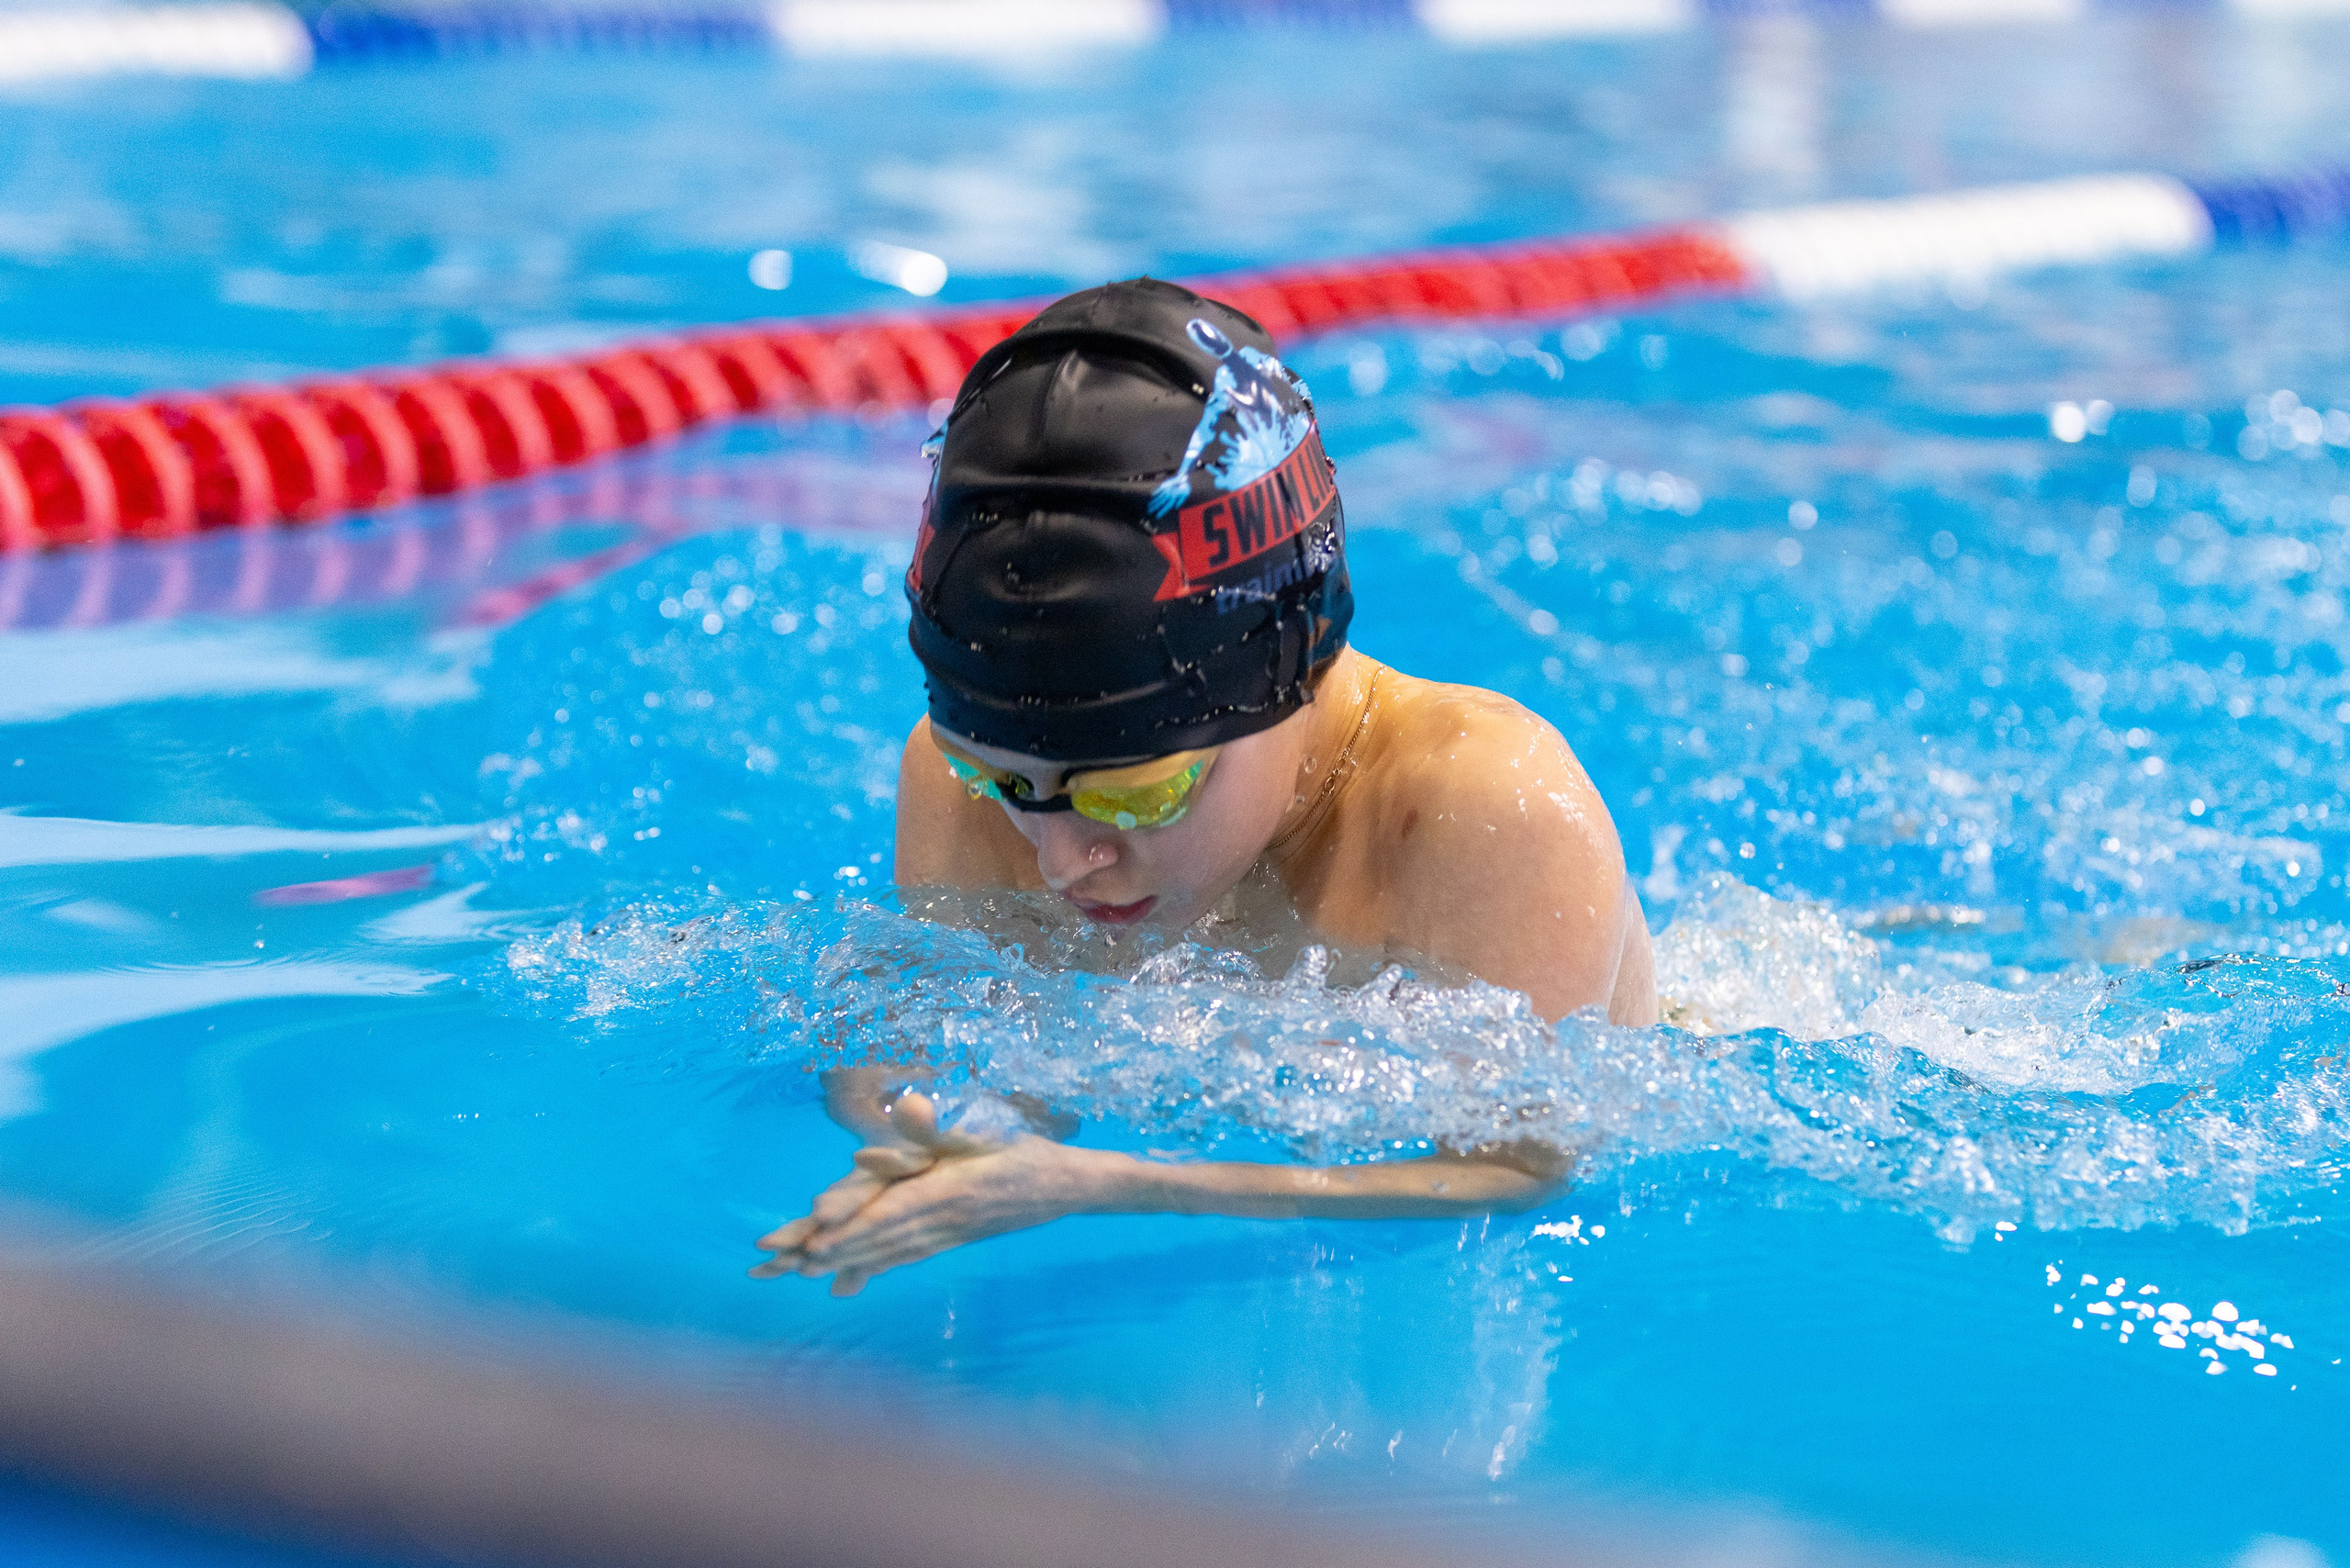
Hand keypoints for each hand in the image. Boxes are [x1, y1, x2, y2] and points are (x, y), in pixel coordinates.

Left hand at [750, 1093, 1125, 1295]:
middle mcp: (942, 1221)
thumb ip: (939, 1128)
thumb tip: (905, 1104)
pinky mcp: (951, 1240)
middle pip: (876, 1238)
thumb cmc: (1025, 1151)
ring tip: (798, 1272)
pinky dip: (873, 1266)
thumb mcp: (984, 1132)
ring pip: (886, 1252)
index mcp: (948, 1192)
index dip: (849, 1227)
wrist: (1067, 1187)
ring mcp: (947, 1236)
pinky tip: (849, 1277)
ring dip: (842, 1262)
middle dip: (828, 1250)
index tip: (812, 1239)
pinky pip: (905, 1257)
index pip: (889, 1212)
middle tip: (780, 1263)